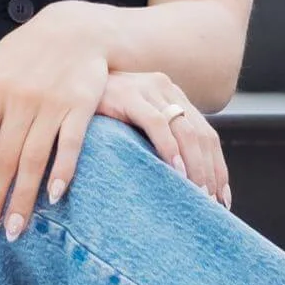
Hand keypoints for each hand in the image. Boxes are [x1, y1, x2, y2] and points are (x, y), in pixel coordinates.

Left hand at [0, 2, 108, 243]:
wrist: (75, 28)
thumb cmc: (22, 55)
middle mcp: (19, 99)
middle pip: (3, 159)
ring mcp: (51, 103)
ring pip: (34, 158)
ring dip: (24, 198)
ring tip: (14, 230)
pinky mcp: (82, 105)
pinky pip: (71, 144)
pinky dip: (63, 171)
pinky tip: (54, 197)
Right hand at [97, 71, 230, 205]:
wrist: (63, 83)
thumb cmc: (94, 111)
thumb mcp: (129, 121)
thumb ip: (152, 136)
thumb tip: (175, 175)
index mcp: (170, 94)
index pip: (206, 133)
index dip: (217, 166)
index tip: (221, 196)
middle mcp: (164, 88)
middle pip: (201, 134)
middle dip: (210, 171)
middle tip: (210, 202)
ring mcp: (147, 89)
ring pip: (185, 130)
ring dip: (195, 165)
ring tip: (197, 192)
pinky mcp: (127, 95)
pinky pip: (156, 123)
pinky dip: (170, 148)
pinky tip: (176, 170)